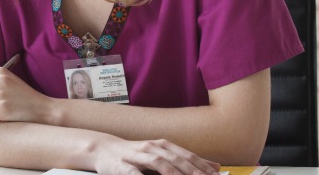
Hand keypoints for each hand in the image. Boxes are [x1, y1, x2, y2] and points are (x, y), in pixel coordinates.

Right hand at [93, 137, 220, 174]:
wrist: (104, 149)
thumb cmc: (136, 155)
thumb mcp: (161, 155)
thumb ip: (185, 161)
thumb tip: (215, 167)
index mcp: (163, 146)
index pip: (187, 156)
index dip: (202, 166)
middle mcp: (152, 148)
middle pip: (176, 159)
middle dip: (192, 171)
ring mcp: (137, 156)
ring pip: (159, 163)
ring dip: (173, 173)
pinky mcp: (122, 166)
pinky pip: (134, 173)